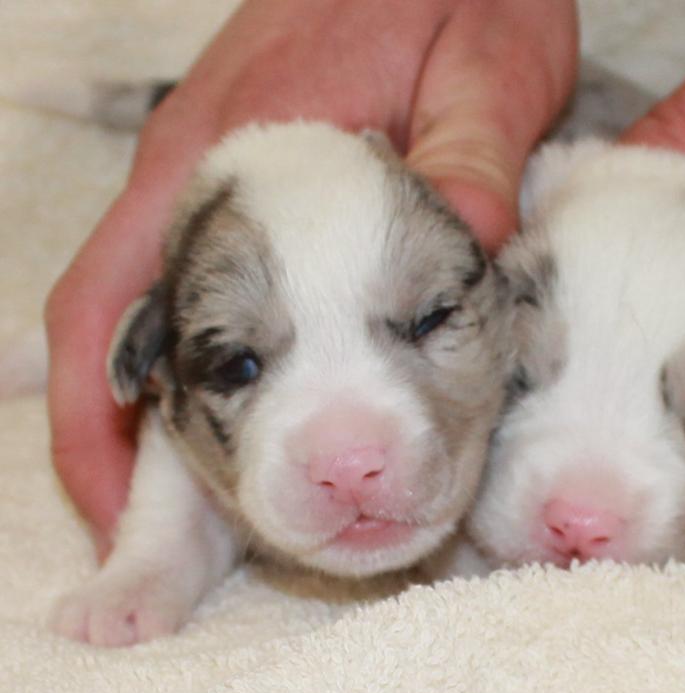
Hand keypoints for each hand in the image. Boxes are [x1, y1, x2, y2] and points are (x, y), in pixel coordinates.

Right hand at [45, 0, 577, 556]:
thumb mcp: (489, 67)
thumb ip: (470, 160)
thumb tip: (464, 260)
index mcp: (232, 148)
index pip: (114, 297)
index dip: (99, 417)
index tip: (121, 512)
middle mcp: (204, 160)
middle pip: (114, 316)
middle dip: (119, 431)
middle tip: (157, 538)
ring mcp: (223, 161)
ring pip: (154, 296)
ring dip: (164, 394)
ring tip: (214, 492)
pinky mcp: (260, 165)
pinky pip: (204, 266)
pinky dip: (214, 342)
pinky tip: (262, 392)